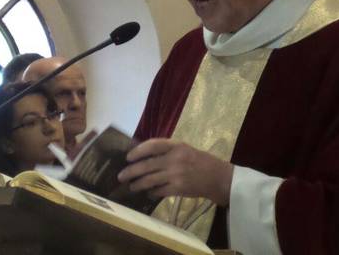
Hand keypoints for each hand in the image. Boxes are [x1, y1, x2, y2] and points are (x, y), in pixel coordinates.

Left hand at [117, 138, 233, 205]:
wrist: (217, 177)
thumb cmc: (199, 160)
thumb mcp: (184, 149)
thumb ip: (166, 150)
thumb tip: (142, 154)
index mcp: (176, 146)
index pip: (153, 145)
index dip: (138, 150)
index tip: (128, 157)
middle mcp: (175, 159)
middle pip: (147, 165)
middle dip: (131, 171)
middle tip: (121, 176)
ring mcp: (176, 174)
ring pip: (150, 180)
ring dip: (138, 184)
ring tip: (131, 186)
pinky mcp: (178, 189)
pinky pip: (158, 191)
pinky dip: (151, 192)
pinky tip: (147, 193)